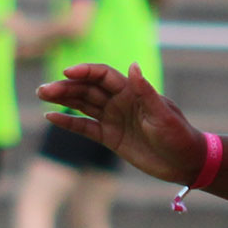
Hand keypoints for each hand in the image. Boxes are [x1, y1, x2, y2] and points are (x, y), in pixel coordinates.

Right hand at [36, 64, 202, 180]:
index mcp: (132, 91)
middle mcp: (120, 101)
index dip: (84, 72)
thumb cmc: (179, 135)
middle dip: (65, 87)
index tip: (67, 74)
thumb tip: (132, 65)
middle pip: (87, 89)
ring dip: (62, 99)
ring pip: (82, 104)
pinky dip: (68, 122)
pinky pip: (85, 127)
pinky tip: (50, 117)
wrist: (186, 162)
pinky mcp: (110, 137)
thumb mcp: (162, 114)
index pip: (102, 76)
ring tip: (41, 95)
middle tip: (42, 90)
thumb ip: (145, 92)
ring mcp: (113, 119)